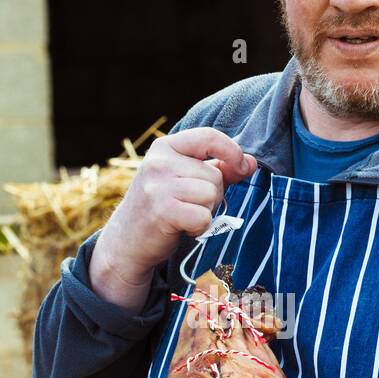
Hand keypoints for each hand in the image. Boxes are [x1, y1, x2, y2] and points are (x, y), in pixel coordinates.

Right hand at [89, 128, 256, 309]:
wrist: (127, 241)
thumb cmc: (163, 207)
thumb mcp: (186, 180)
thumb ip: (219, 168)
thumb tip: (251, 162)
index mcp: (165, 147)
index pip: (209, 136)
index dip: (232, 151)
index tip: (242, 167)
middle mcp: (159, 162)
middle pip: (214, 175)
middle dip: (212, 195)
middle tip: (190, 205)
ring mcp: (158, 186)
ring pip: (211, 195)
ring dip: (206, 212)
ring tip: (185, 216)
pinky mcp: (161, 211)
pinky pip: (203, 217)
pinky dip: (200, 227)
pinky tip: (183, 228)